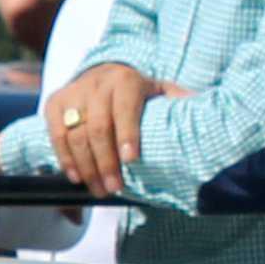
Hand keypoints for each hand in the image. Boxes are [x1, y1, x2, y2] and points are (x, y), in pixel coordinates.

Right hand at [45, 62, 185, 199]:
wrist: (104, 73)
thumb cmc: (139, 93)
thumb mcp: (162, 92)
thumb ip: (180, 103)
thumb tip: (209, 117)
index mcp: (127, 80)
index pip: (125, 107)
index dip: (127, 134)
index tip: (131, 161)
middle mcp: (98, 83)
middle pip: (97, 127)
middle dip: (106, 162)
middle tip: (114, 189)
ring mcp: (74, 91)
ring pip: (74, 134)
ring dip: (86, 167)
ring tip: (99, 189)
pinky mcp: (55, 102)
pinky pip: (55, 134)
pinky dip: (64, 158)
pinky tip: (76, 177)